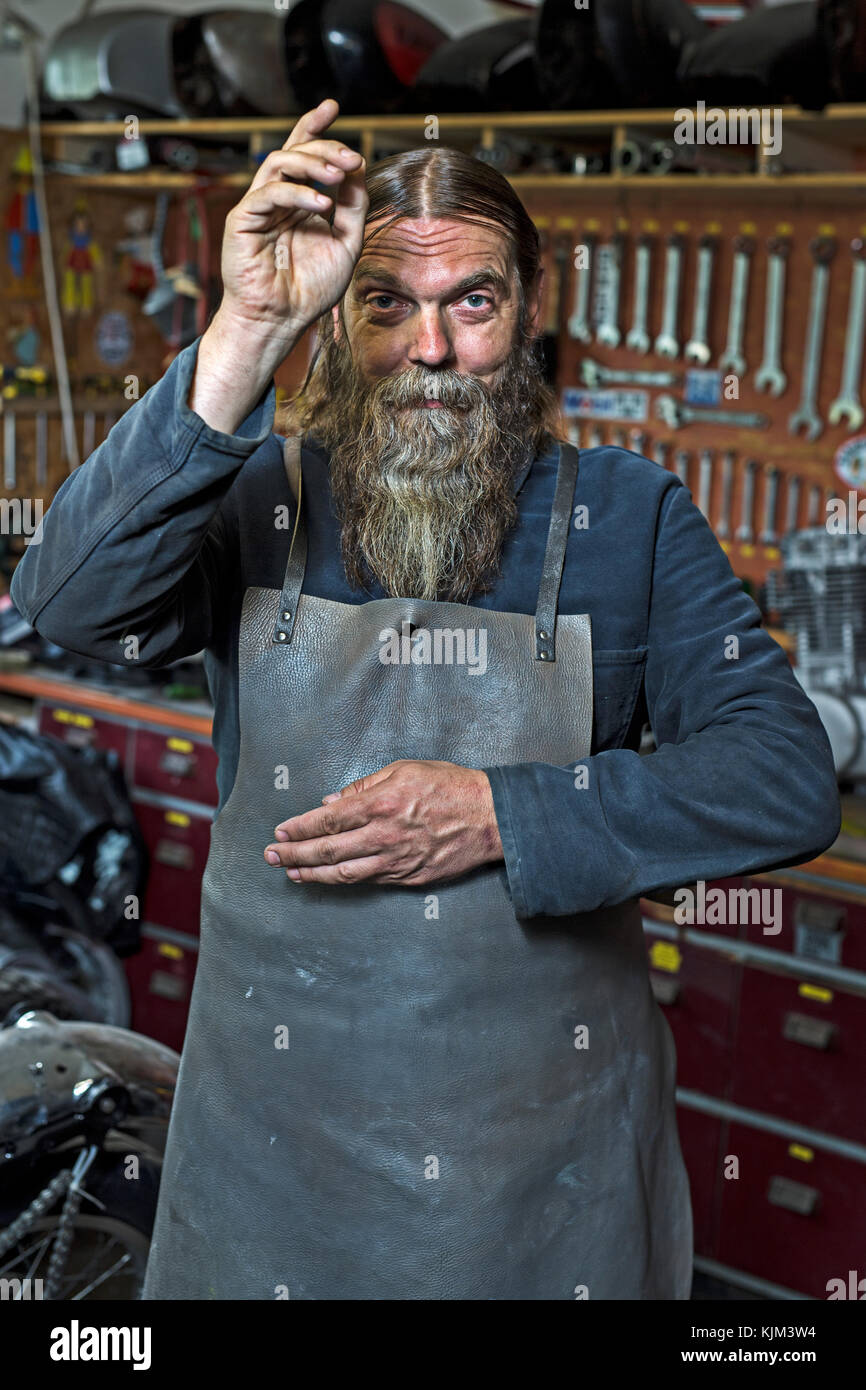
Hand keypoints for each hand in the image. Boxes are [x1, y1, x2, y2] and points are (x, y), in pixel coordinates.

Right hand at [219, 96, 367, 351]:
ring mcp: (258, 207)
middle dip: (324, 147)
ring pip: (279, 163)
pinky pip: (268, 193)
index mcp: (298, 201)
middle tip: (351, 157)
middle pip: (294, 152)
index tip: (331, 107)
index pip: (303, 154)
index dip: (314, 127)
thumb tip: (358, 168)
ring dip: (312, 163)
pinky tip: (322, 205)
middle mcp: (277, 199)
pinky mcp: (243, 220)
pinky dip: (297, 193)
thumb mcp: (345, 243)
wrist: (282, 320)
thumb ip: (353, 207)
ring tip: (338, 175)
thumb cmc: (310, 289)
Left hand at [263, 760, 503, 886]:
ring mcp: (397, 860)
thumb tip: (333, 802)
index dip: (300, 828)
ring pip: (345, 873)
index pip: (329, 819)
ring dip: (313, 875)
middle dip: (295, 854)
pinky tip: (330, 879)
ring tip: (292, 874)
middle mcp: (385, 835)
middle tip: (272, 857)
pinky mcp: (410, 878)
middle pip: (329, 850)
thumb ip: (365, 785)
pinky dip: (346, 880)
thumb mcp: (405, 769)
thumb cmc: (450, 786)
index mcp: (382, 803)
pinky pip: (371, 881)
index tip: (281, 832)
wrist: (491, 817)